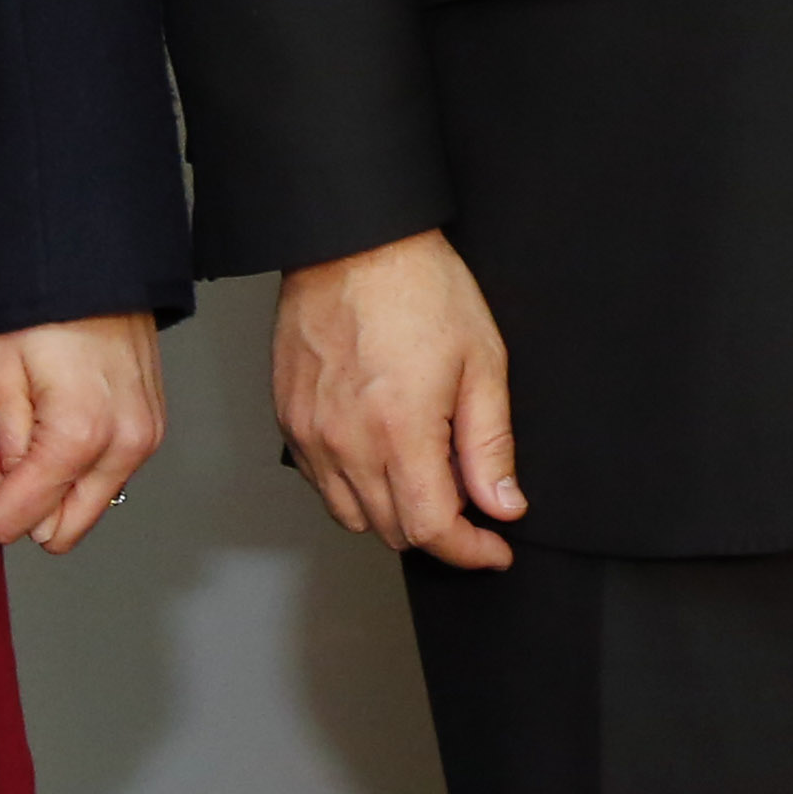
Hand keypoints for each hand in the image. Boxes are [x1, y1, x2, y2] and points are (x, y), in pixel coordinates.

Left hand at [0, 311, 167, 550]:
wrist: (96, 267)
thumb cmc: (43, 311)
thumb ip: (0, 450)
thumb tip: (5, 493)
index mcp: (80, 438)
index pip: (20, 521)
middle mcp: (123, 448)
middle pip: (61, 533)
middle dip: (24, 502)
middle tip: (3, 449)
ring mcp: (145, 440)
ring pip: (85, 508)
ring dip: (52, 485)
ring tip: (34, 426)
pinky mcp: (152, 430)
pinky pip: (107, 478)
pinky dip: (78, 466)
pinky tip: (62, 420)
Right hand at [273, 231, 522, 568]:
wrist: (353, 242)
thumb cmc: (420, 288)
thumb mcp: (481, 362)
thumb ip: (490, 445)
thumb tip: (503, 505)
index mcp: (400, 431)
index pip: (431, 529)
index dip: (469, 551)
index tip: (493, 549)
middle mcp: (347, 443)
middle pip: (391, 532)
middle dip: (438, 531)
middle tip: (469, 503)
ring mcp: (311, 435)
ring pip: (352, 516)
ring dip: (393, 514)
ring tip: (425, 475)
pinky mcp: (289, 421)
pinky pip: (321, 484)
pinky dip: (354, 488)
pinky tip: (383, 456)